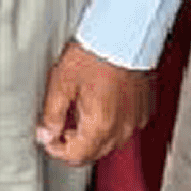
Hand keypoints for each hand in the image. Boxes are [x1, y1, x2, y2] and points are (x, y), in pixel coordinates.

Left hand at [34, 40, 152, 164]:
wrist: (124, 34)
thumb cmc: (95, 53)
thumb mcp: (62, 83)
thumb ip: (52, 114)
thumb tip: (46, 133)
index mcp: (99, 126)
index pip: (76, 156)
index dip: (57, 151)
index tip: (49, 140)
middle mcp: (121, 128)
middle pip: (94, 153)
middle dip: (75, 145)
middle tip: (61, 127)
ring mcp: (135, 120)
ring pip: (111, 142)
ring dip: (94, 136)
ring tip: (80, 113)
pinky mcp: (144, 109)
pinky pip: (125, 127)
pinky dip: (112, 124)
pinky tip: (101, 105)